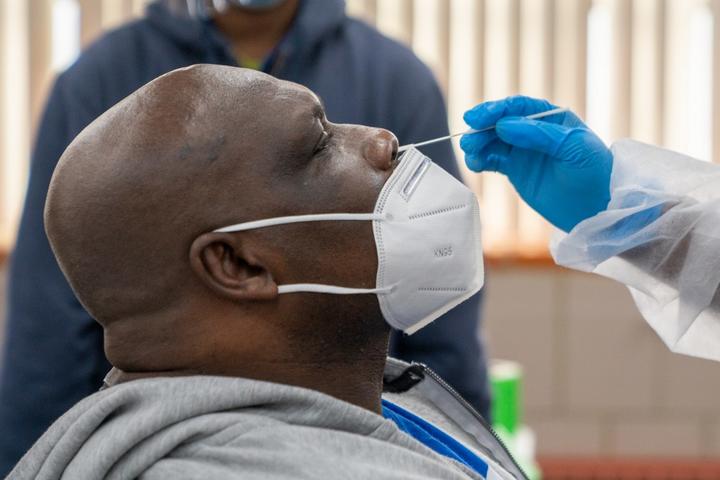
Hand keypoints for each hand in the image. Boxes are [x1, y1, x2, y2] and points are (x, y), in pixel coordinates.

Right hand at [460, 96, 612, 231]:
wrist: (597, 207)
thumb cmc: (594, 172)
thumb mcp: (572, 148)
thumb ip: (538, 135)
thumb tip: (503, 126)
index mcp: (551, 118)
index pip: (518, 108)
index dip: (496, 110)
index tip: (477, 118)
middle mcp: (533, 131)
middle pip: (500, 123)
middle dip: (482, 128)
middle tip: (468, 139)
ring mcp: (523, 151)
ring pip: (492, 141)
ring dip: (478, 145)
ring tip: (470, 154)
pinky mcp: (515, 170)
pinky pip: (492, 161)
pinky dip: (481, 161)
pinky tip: (475, 164)